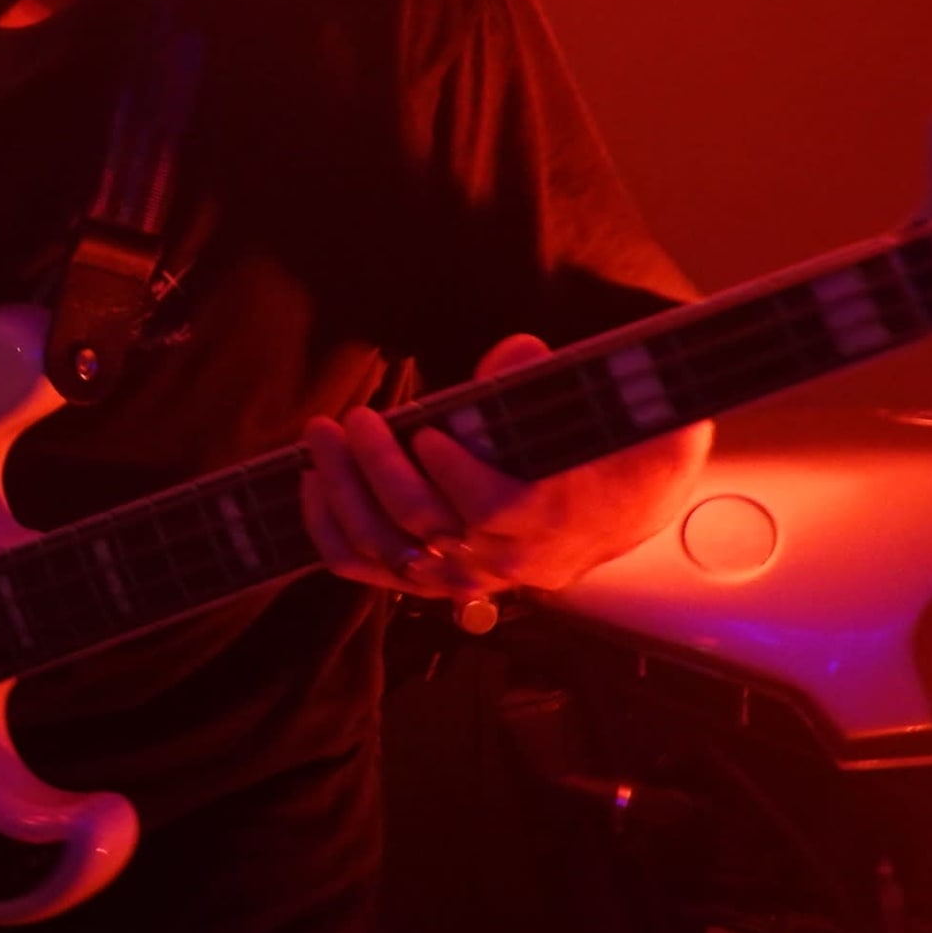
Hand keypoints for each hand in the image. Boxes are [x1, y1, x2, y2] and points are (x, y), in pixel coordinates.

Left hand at [297, 332, 704, 600]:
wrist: (620, 509)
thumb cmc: (601, 449)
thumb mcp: (595, 409)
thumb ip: (550, 382)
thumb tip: (514, 353)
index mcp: (550, 516)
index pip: (495, 508)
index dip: (456, 473)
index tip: (428, 431)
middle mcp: (503, 558)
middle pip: (427, 524)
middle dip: (380, 468)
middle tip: (356, 418)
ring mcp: (462, 576)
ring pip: (386, 548)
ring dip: (345, 491)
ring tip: (324, 438)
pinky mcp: (429, 579)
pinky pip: (365, 566)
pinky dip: (328, 529)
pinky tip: (311, 484)